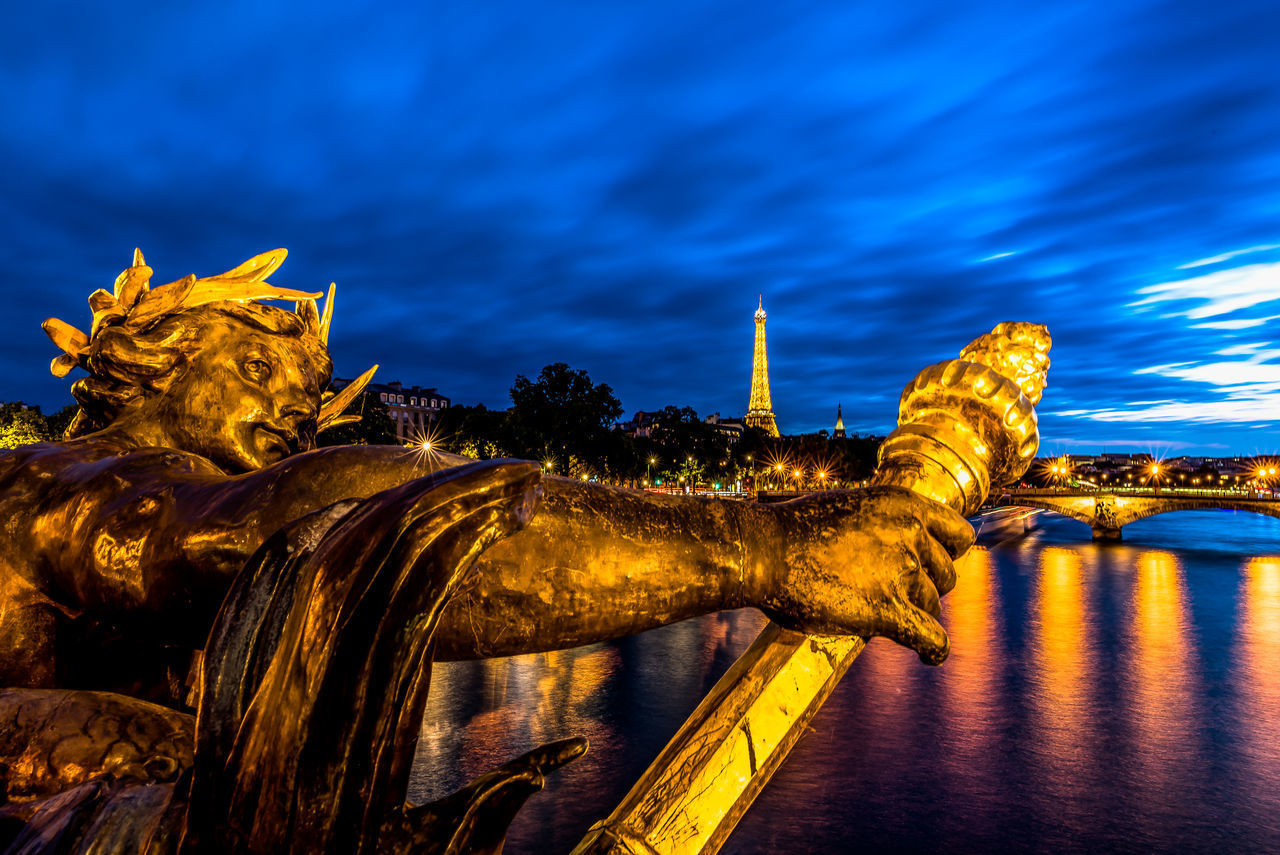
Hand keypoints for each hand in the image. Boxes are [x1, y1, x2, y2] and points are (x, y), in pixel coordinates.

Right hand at [746, 486, 973, 664]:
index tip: (933, 567)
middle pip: (945, 575)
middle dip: (926, 587)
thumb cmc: (793, 530)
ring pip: (932, 606)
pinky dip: (935, 651)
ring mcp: (900, 572)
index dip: (947, 555)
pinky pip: (931, 638)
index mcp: (902, 504)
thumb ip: (880, 525)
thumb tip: (893, 548)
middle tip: (896, 595)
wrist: (763, 551)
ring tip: (888, 619)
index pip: (959, 534)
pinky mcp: (885, 611)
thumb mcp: (848, 508)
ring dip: (915, 614)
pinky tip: (929, 657)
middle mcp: (910, 534)